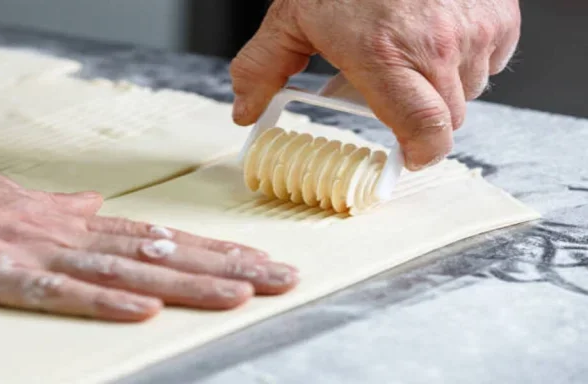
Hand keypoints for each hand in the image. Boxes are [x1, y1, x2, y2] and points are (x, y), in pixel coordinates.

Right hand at [0, 154, 297, 321]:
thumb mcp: (17, 205)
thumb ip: (61, 211)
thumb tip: (96, 209)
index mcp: (74, 224)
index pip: (160, 238)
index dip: (213, 249)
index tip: (258, 260)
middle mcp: (69, 234)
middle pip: (161, 252)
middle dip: (225, 266)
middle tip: (280, 277)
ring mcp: (38, 254)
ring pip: (128, 269)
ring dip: (188, 282)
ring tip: (241, 293)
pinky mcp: (0, 277)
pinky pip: (60, 293)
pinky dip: (105, 300)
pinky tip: (147, 308)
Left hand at [230, 0, 519, 169]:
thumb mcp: (290, 18)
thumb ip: (262, 68)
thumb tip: (246, 110)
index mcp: (384, 55)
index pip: (425, 129)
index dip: (421, 153)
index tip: (409, 155)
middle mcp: (435, 46)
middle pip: (449, 119)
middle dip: (423, 118)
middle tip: (396, 91)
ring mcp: (472, 28)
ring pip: (471, 89)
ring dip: (445, 86)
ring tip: (413, 56)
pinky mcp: (498, 14)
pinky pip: (492, 57)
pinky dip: (469, 56)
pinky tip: (439, 36)